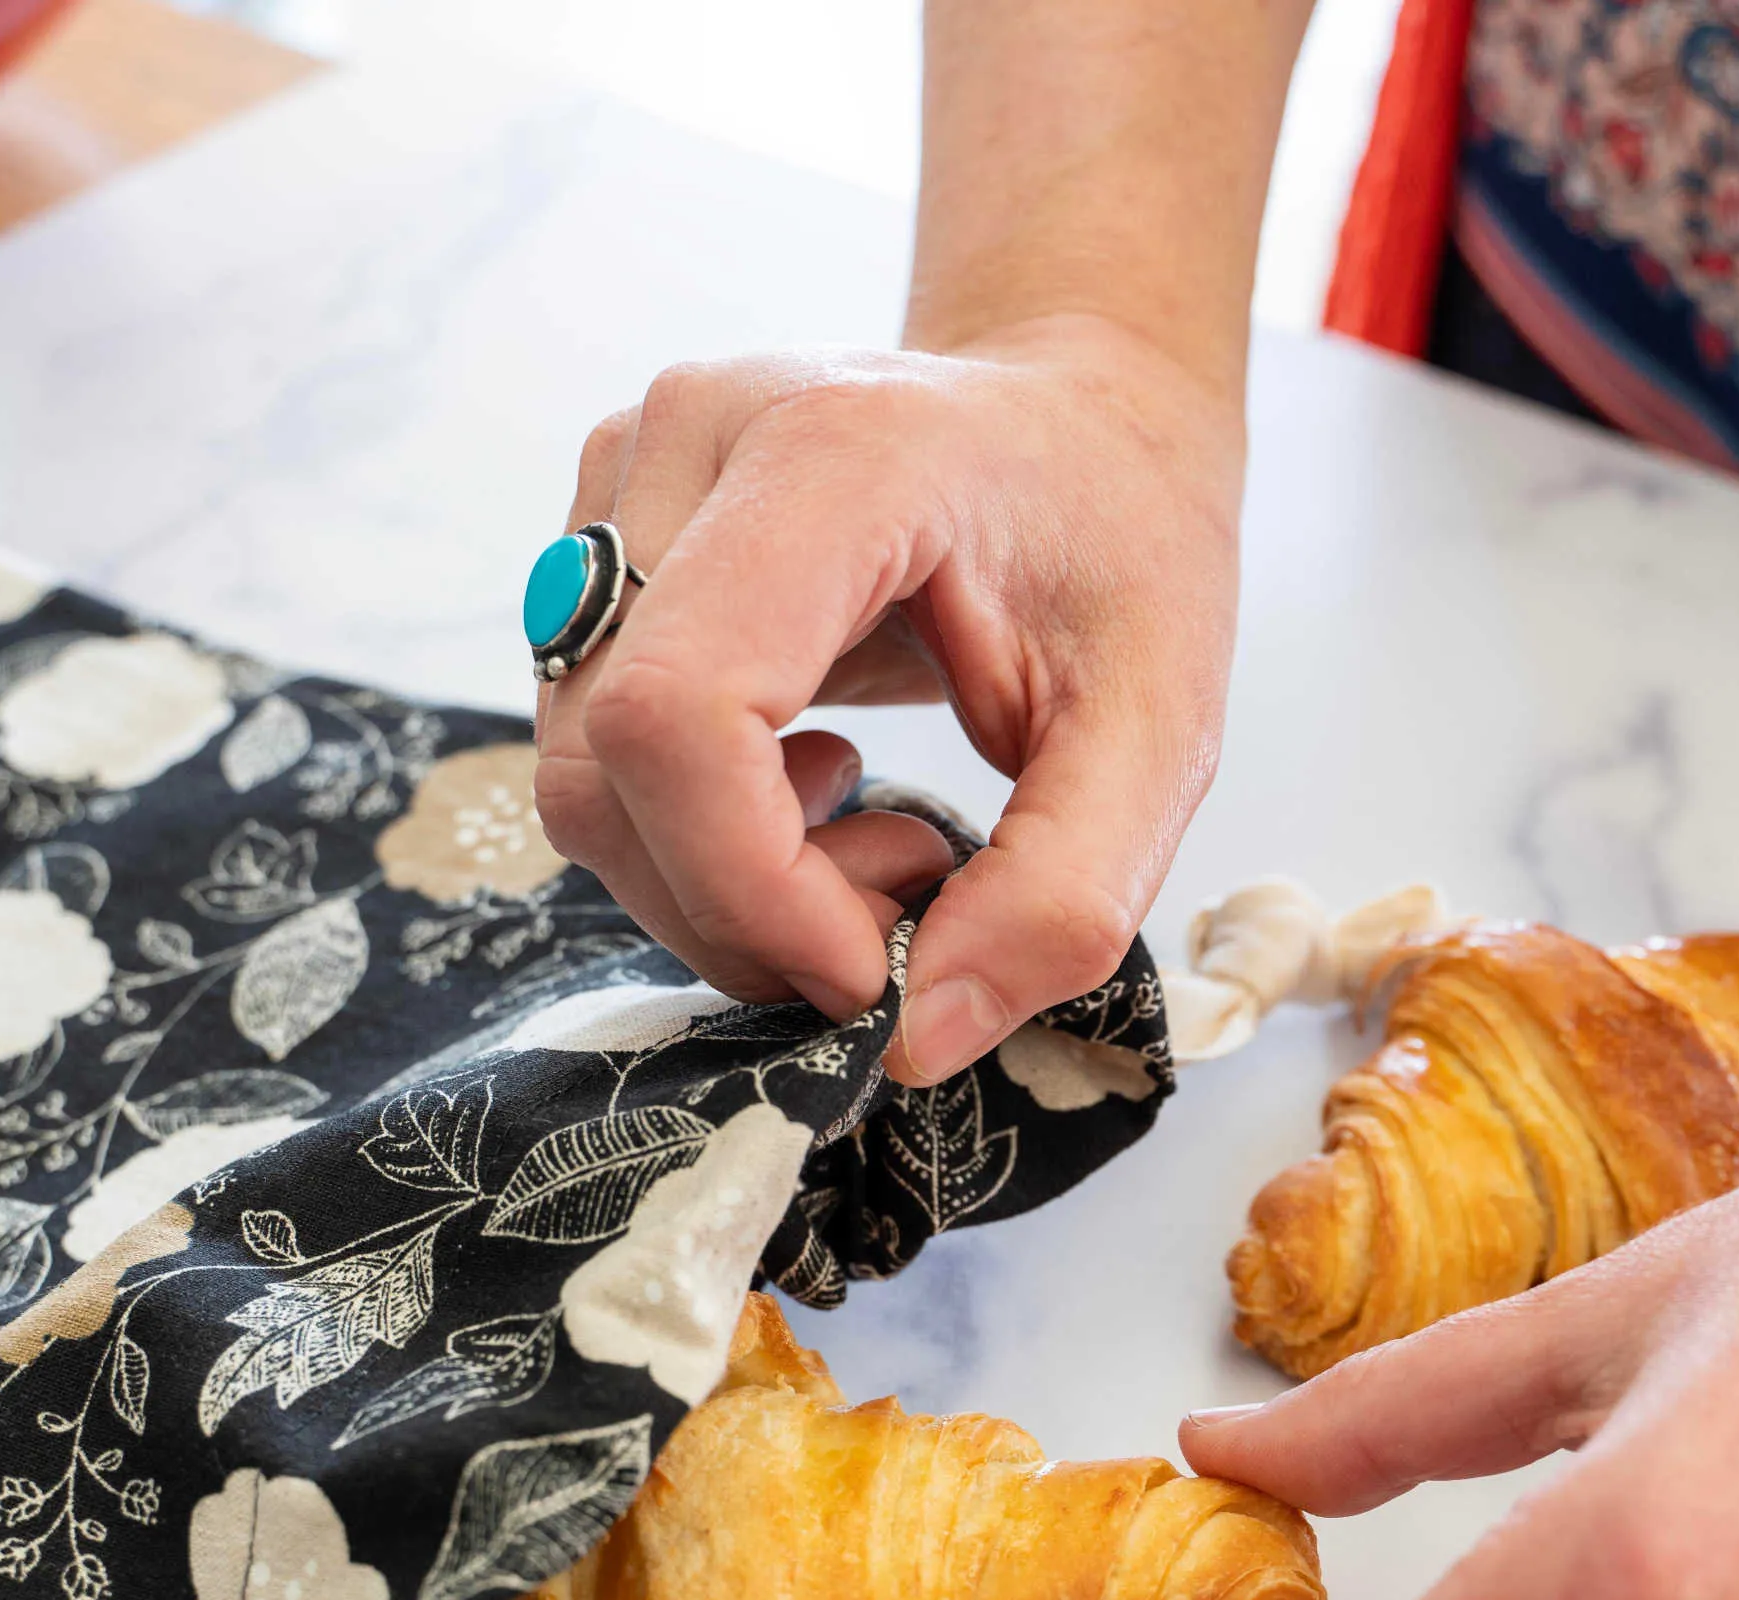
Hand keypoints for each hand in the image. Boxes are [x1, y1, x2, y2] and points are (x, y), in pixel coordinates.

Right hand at [533, 314, 1243, 1080]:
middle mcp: (691, 440)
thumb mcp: (1158, 734)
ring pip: (580, 773)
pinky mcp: (596, 540)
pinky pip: (591, 748)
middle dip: (744, 906)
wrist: (1080, 421)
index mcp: (836, 454)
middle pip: (608, 764)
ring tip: (877, 832)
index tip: (877, 963)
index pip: (683, 714)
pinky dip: (698, 831)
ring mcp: (620, 479)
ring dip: (721, 877)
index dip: (754, 887)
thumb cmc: (1122, 547)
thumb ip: (1061, 897)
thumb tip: (915, 1040)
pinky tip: (819, 787)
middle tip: (910, 895)